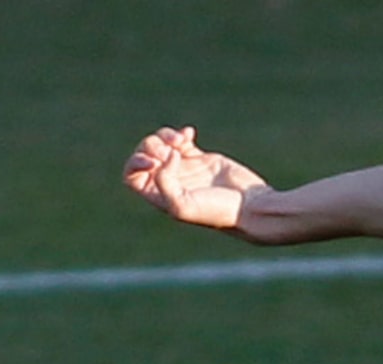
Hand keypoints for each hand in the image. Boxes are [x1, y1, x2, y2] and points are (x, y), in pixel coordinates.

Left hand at [123, 127, 270, 236]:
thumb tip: (169, 154)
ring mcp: (183, 168)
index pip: (132, 176)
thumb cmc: (218, 211)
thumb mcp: (182, 205)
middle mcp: (169, 182)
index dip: (135, 163)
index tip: (152, 161)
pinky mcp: (200, 158)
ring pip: (159, 143)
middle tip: (170, 152)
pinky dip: (180, 133)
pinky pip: (179, 139)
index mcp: (160, 196)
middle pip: (143, 155)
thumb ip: (164, 182)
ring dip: (165, 136)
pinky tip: (190, 134)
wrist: (250, 206)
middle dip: (152, 147)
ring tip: (181, 140)